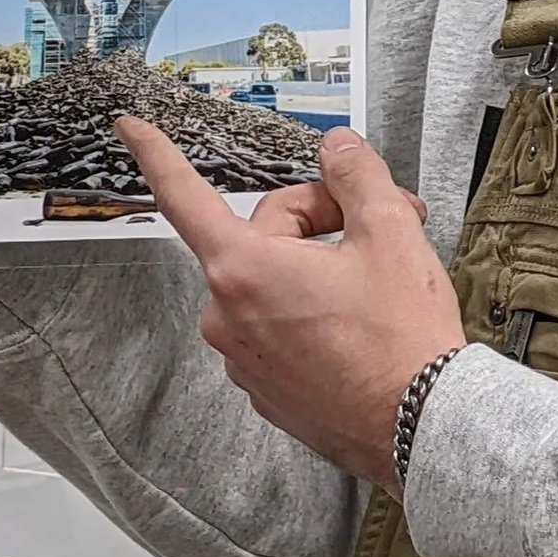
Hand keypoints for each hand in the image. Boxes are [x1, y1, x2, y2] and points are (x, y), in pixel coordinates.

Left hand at [117, 118, 464, 496]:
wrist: (425, 428)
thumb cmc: (402, 338)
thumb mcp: (391, 229)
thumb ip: (356, 173)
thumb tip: (337, 149)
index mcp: (246, 269)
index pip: (185, 196)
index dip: (157, 154)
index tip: (132, 129)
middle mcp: (231, 317)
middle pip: (264, 231)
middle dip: (321, 218)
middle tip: (380, 223)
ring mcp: (246, 359)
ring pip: (274, 279)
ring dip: (319, 265)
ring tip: (379, 279)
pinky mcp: (268, 389)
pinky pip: (279, 325)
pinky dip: (314, 310)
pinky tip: (362, 320)